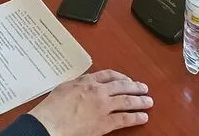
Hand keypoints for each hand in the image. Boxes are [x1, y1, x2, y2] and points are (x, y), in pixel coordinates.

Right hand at [29, 70, 152, 135]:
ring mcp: (103, 106)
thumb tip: (83, 84)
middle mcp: (98, 91)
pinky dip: (135, 117)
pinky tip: (143, 117)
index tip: (126, 79)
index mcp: (87, 81)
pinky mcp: (104, 123)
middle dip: (135, 86)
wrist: (50, 122)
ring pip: (127, 100)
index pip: (109, 75)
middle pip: (122, 86)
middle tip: (144, 88)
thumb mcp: (64, 88)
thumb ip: (78, 84)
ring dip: (140, 101)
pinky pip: (124, 118)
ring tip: (148, 101)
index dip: (120, 77)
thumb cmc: (52, 108)